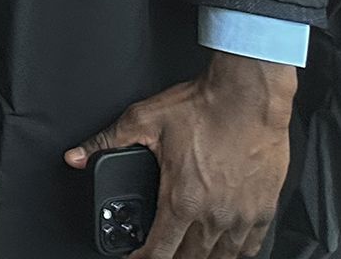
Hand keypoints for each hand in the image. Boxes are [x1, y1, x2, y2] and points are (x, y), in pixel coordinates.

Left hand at [67, 52, 297, 258]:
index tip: (134, 258)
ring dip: (202, 258)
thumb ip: (106, 141)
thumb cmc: (203, 107)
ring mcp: (242, 215)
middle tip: (160, 253)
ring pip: (221, 257)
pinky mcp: (264, 209)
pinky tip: (225, 248)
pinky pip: (251, 246)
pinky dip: (235, 252)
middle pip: (190, 258)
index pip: (159, 251)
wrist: (249, 96)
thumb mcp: (142, 119)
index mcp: (181, 199)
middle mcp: (213, 214)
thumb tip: (76, 155)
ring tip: (188, 253)